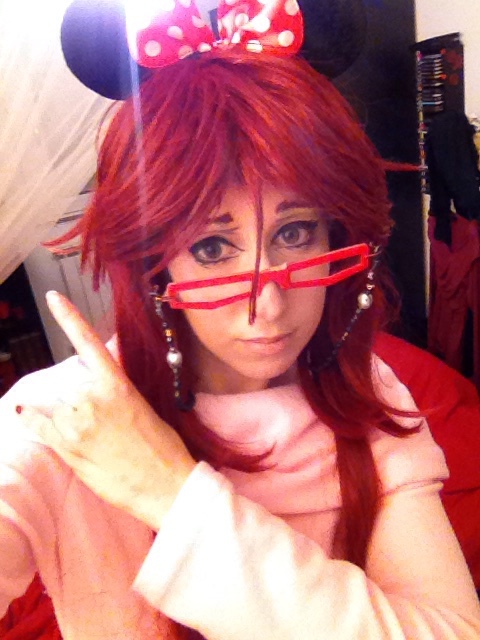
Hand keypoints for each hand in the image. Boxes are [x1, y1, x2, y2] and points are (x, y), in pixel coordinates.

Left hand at [17, 291, 195, 530]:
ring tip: (96, 443)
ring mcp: (78, 420)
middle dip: (80, 404)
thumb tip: (98, 390)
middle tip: (106, 430)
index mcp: (118, 384)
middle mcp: (94, 396)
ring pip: (59, 408)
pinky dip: (30, 418)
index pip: (89, 343)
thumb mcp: (144, 408)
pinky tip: (22, 411)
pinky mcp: (68, 444)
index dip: (69, 318)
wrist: (165, 484)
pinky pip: (40, 425)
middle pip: (71, 387)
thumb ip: (116, 394)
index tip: (53, 297)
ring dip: (67, 420)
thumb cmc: (162, 448)